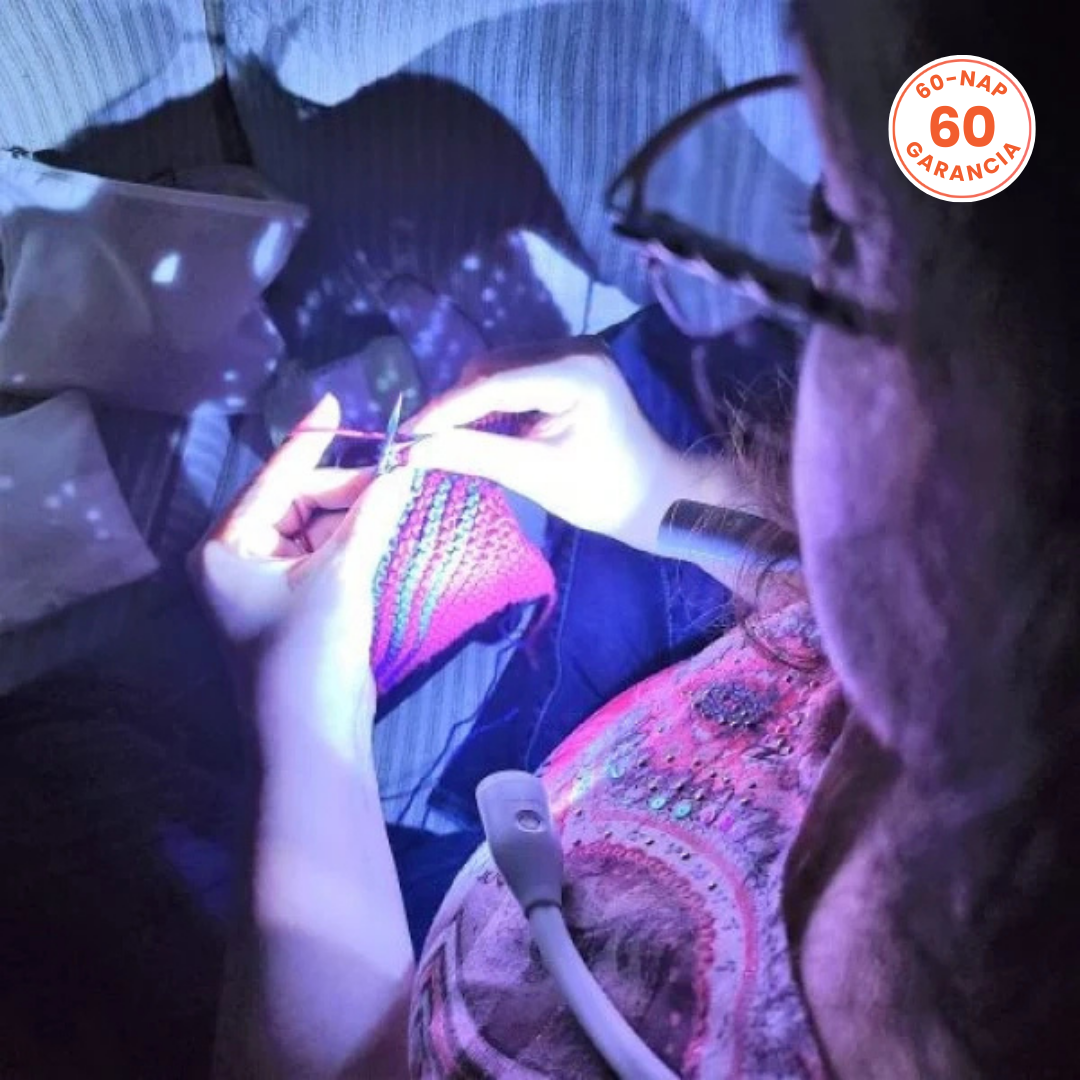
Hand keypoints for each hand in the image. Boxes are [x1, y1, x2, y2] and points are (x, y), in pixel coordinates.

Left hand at [191, 394, 413, 763]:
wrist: (311, 734)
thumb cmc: (309, 648)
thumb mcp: (341, 574)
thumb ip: (371, 515)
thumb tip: (404, 468)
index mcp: (227, 546)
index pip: (272, 479)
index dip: (308, 442)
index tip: (333, 404)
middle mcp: (238, 560)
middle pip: (296, 502)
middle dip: (344, 487)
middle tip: (394, 473)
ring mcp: (266, 585)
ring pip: (314, 528)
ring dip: (353, 514)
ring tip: (396, 497)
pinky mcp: (295, 606)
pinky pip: (324, 556)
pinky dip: (352, 541)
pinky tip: (384, 526)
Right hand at [405, 339, 747, 550]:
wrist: (654, 496)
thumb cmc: (603, 492)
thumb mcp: (534, 474)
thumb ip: (472, 454)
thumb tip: (411, 450)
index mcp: (576, 372)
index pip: (493, 384)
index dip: (445, 410)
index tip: (405, 435)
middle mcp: (574, 348)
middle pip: (491, 370)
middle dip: (456, 407)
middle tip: (422, 445)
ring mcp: (573, 353)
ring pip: (498, 372)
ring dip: (471, 405)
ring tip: (448, 442)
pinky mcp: (569, 365)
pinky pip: (514, 377)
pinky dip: (492, 403)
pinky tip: (480, 432)